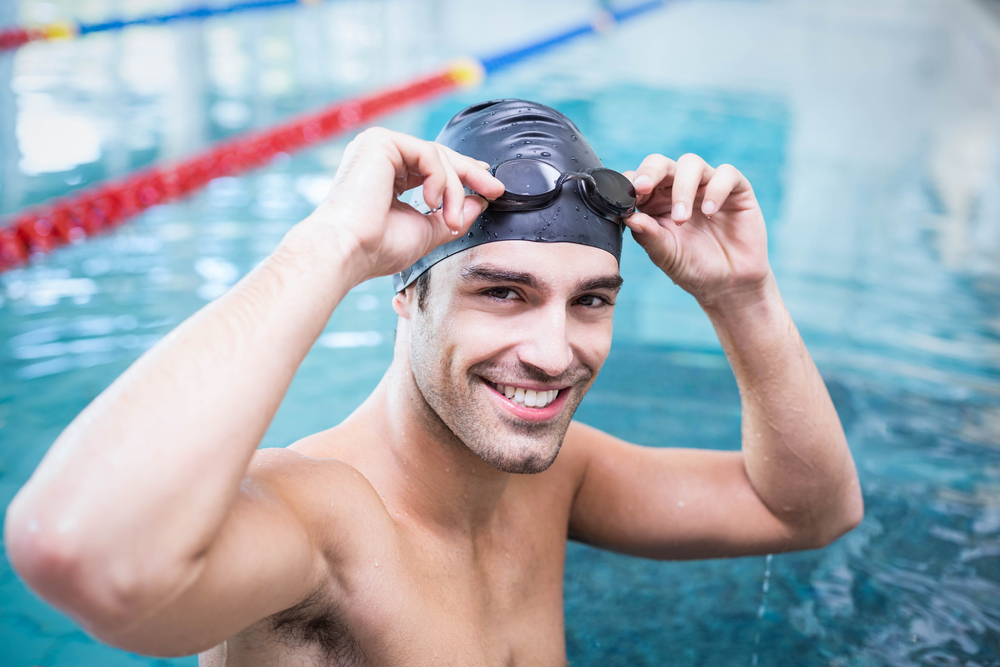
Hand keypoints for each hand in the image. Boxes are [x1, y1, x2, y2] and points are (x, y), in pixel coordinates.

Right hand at [305, 127, 504, 282]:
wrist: (347, 252)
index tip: (489, 189)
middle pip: (438, 156)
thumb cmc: (375, 248)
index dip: (463, 176)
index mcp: (385, 174)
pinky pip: (428, 154)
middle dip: (471, 175)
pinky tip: (434, 203)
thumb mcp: (425, 231)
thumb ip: (450, 216)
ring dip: (454, 188)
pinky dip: (441, 180)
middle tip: (495, 190)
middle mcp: (379, 155)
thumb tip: (478, 202)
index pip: (432, 167)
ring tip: (451, 219)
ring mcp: (377, 145)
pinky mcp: (380, 141)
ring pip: (437, 156)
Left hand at [624, 154, 770, 306]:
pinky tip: (709, 211)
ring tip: (681, 218)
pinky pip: (726, 174)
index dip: (630, 183)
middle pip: (660, 164)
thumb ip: (649, 236)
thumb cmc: (693, 268)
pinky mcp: (736, 189)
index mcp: (655, 202)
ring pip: (690, 163)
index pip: (638, 180)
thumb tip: (629, 217)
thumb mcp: (666, 256)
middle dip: (649, 172)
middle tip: (642, 188)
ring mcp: (707, 186)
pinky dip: (716, 189)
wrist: (729, 284)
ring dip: (682, 188)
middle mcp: (678, 189)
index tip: (625, 197)